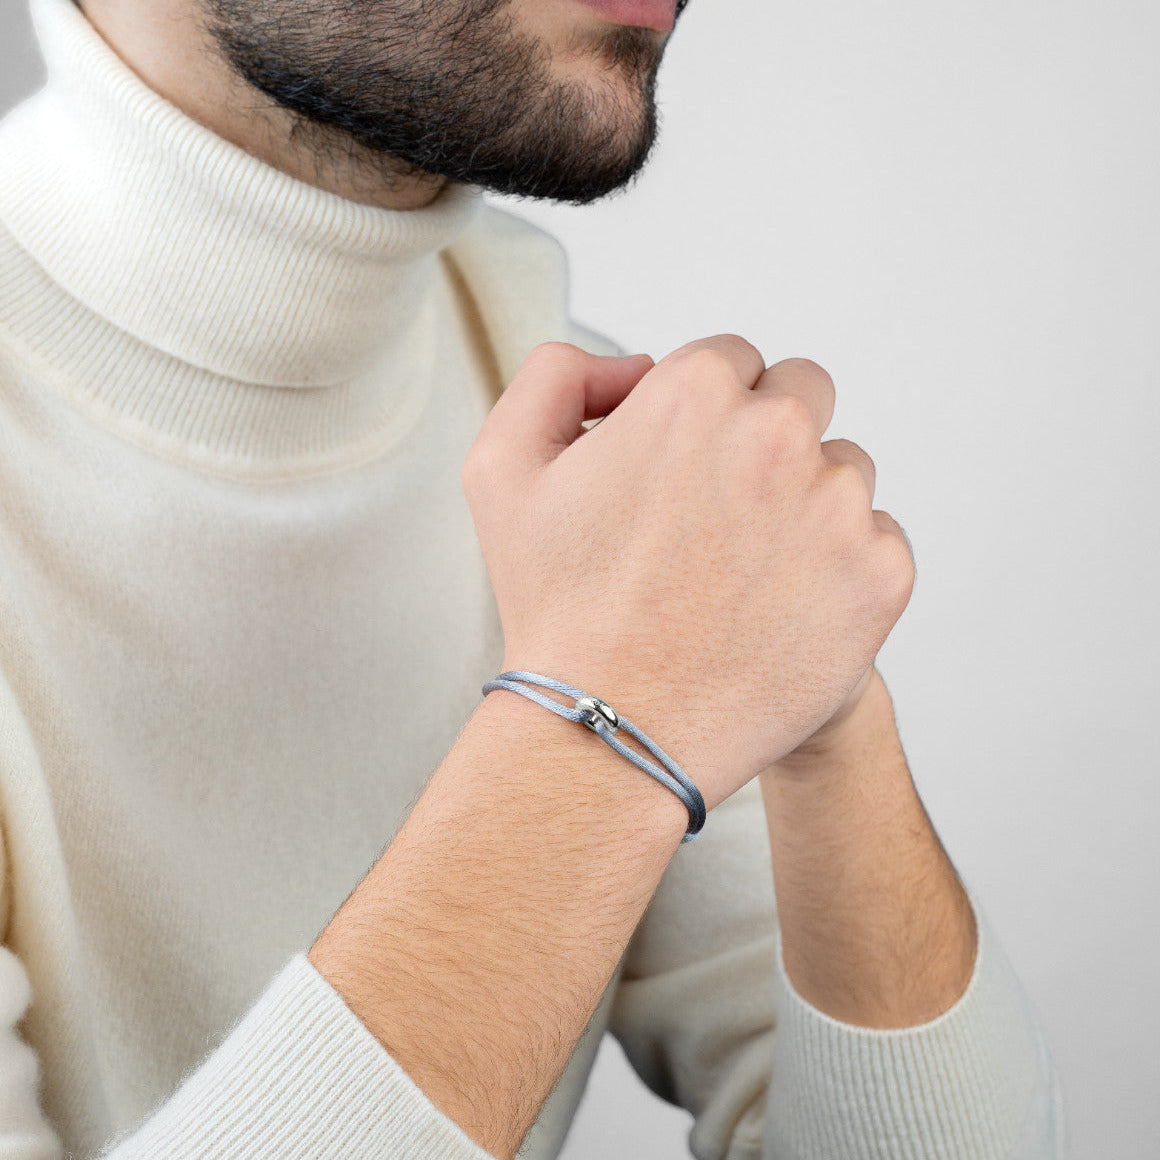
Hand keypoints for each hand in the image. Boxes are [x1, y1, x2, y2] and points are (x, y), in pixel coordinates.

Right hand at [462, 337, 914, 809]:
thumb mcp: (502, 468)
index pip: (730, 363)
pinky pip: (875, 540)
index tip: (678, 473)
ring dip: (802, 503)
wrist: (612, 729)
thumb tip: (635, 368)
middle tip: (715, 517)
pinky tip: (777, 610)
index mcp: (695, 393)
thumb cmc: (557, 608)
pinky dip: (837, 568)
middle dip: (763, 439)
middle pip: (800, 397)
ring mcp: (838, 506)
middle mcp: (778, 434)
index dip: (698, 418)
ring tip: (739, 576)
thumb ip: (557, 377)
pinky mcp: (880, 574)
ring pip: (842, 471)